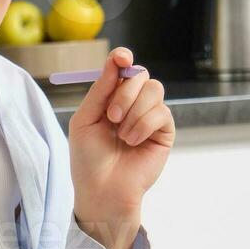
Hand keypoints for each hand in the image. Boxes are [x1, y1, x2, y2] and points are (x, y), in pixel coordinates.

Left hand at [67, 47, 171, 248]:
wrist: (102, 190)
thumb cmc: (88, 159)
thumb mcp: (85, 120)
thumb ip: (100, 90)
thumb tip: (116, 60)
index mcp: (112, 97)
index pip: (123, 68)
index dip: (123, 58)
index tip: (122, 58)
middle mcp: (133, 104)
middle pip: (140, 75)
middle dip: (125, 92)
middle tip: (111, 116)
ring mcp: (150, 117)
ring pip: (154, 89)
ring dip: (134, 111)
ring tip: (121, 135)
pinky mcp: (164, 132)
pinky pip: (162, 112)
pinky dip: (143, 125)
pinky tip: (133, 141)